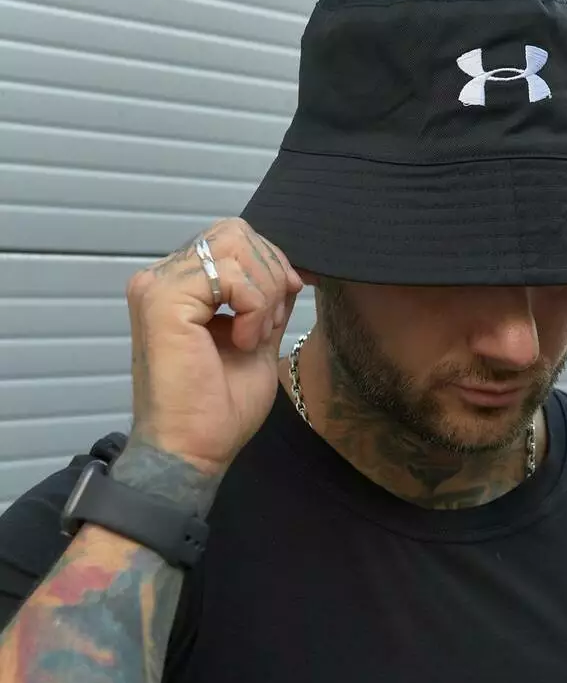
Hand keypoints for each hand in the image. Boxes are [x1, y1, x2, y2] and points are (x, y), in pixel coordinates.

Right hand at [125, 218, 301, 475]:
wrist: (192, 449)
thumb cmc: (218, 409)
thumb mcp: (257, 341)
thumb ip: (267, 303)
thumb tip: (291, 271)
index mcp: (181, 287)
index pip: (233, 240)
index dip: (270, 264)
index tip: (283, 305)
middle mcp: (163, 278)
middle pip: (236, 232)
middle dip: (270, 275)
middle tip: (267, 326)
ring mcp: (158, 285)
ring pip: (236, 245)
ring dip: (263, 293)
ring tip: (252, 337)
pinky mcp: (162, 298)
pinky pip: (231, 274)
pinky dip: (254, 307)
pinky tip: (242, 341)